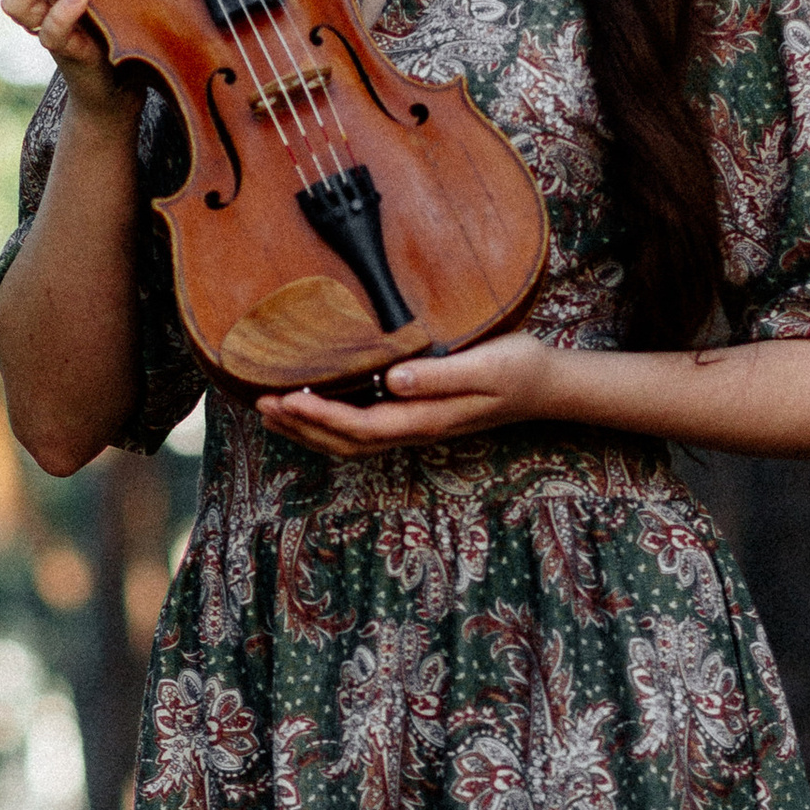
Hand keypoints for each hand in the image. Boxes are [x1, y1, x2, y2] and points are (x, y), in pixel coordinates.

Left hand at [257, 332, 568, 458]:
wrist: (547, 384)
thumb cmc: (519, 369)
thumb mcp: (486, 366)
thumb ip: (440, 375)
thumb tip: (394, 379)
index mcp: (427, 419)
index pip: (361, 426)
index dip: (320, 417)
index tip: (286, 399)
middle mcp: (416, 429)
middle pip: (347, 442)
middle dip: (302, 427)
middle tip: (262, 405)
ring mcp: (416, 427)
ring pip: (352, 442)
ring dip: (310, 430)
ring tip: (274, 412)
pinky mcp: (417, 416)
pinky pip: (364, 429)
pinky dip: (331, 425)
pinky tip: (314, 411)